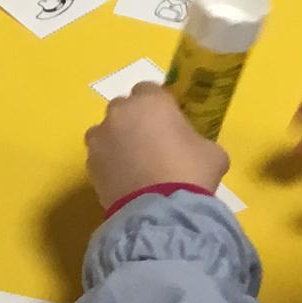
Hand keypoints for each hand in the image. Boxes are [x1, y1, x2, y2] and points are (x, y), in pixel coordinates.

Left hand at [85, 84, 230, 210]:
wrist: (160, 213)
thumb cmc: (191, 174)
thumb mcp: (212, 152)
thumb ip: (197, 140)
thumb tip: (193, 148)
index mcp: (150, 101)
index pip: (150, 89)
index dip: (159, 105)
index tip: (169, 121)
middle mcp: (120, 113)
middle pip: (125, 108)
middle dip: (135, 120)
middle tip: (152, 143)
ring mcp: (100, 138)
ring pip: (107, 132)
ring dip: (118, 141)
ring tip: (135, 165)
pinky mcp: (89, 165)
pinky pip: (100, 157)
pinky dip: (109, 164)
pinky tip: (126, 181)